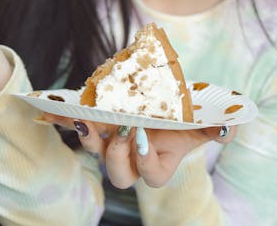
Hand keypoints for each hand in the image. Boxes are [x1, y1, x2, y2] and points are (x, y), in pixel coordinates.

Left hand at [44, 114, 234, 188]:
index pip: (150, 177)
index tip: (144, 136)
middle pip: (118, 175)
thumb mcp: (203, 121)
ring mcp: (112, 142)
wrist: (165, 99)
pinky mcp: (97, 123)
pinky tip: (49, 108)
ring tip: (84, 118)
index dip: (145, 161)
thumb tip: (227, 129)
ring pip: (94, 151)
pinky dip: (63, 118)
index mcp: (157, 164)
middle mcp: (132, 158)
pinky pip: (77, 125)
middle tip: (124, 129)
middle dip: (117, 155)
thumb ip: (216, 128)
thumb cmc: (185, 116)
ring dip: (87, 137)